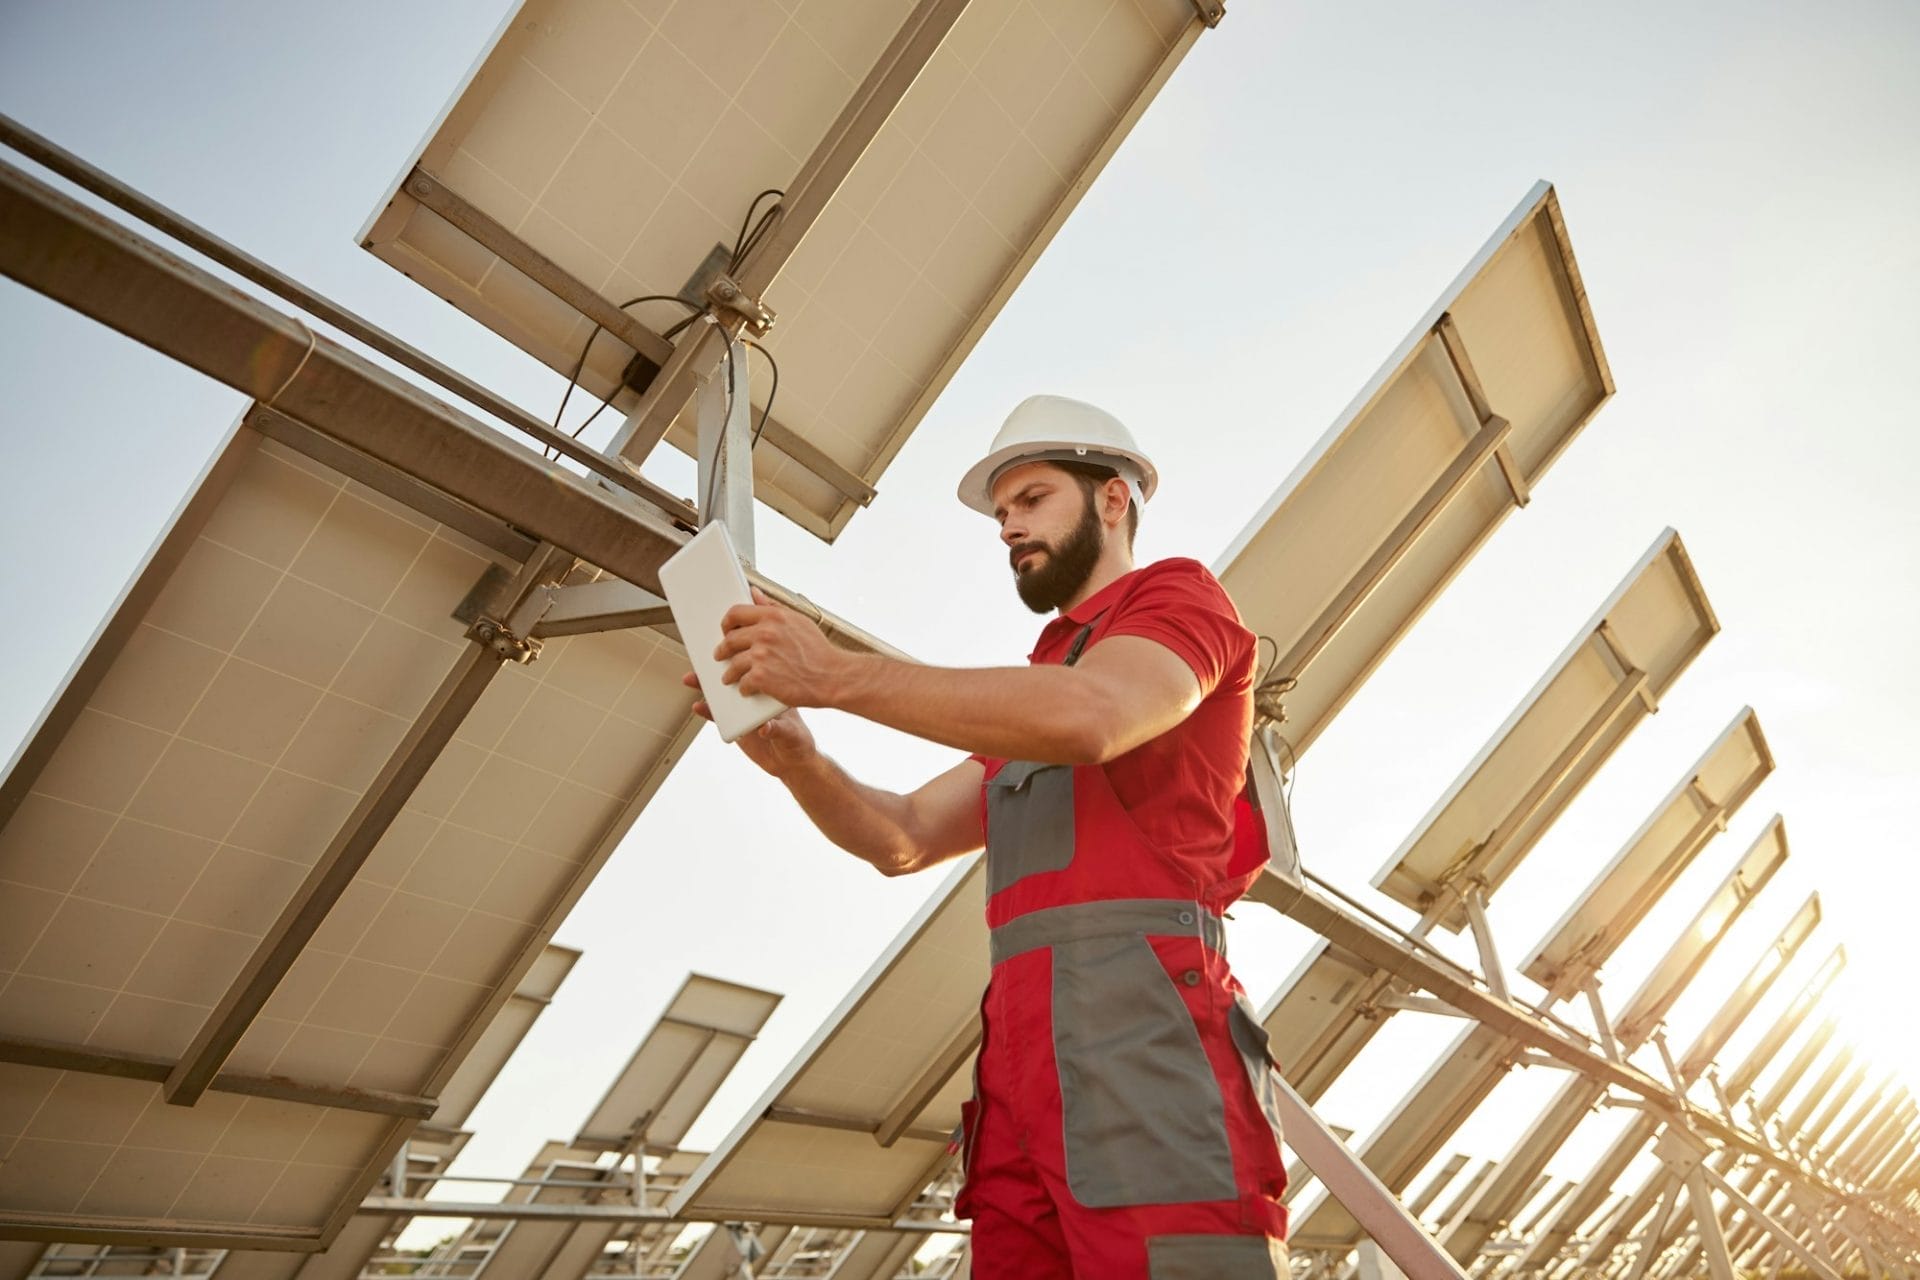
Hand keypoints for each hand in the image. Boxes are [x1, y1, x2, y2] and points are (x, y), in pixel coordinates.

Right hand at [681, 670, 818, 778]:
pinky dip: (707, 711)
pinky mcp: (735, 723)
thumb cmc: (798, 740)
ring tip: (691, 679)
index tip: (727, 648)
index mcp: (771, 690)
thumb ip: (776, 730)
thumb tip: (765, 728)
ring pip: (722, 694)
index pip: (754, 670)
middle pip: (735, 677)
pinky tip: (698, 706)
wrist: (792, 761)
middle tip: (703, 659)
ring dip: (706, 686)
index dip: (741, 658)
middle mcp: (756, 696)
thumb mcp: (790, 733)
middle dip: (718, 667)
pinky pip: (717, 715)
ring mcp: (744, 709)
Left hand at [711, 587, 855, 708]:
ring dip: (730, 673)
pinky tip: (747, 689)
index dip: (726, 623)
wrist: (832, 677)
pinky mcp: (761, 677)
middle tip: (722, 655)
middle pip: (730, 639)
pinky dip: (744, 688)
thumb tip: (754, 593)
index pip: (735, 613)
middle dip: (723, 650)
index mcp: (773, 616)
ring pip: (733, 664)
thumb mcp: (798, 621)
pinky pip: (743, 682)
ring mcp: (761, 655)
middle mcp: (765, 633)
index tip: (726, 630)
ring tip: (730, 677)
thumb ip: (773, 607)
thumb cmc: (819, 651)